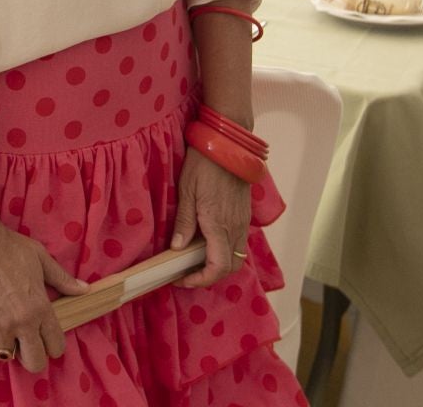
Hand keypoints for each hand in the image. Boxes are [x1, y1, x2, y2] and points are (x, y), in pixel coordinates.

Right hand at [0, 216, 86, 373]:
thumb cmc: (9, 245)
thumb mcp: (41, 258)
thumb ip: (63, 279)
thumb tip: (85, 290)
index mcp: (41, 308)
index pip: (56, 347)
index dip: (53, 344)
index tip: (46, 336)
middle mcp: (22, 322)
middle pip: (35, 362)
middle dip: (33, 355)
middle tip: (27, 341)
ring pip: (7, 355)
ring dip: (7, 343)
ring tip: (5, 325)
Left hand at [170, 150, 253, 288]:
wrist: (229, 143)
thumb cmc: (204, 164)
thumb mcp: (187, 190)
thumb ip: (184, 222)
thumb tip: (176, 248)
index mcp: (219, 225)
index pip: (217, 267)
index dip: (200, 280)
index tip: (181, 278)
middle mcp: (236, 227)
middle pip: (231, 267)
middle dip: (210, 276)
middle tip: (186, 272)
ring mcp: (243, 221)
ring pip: (237, 256)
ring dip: (219, 264)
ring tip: (194, 258)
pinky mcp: (245, 214)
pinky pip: (239, 242)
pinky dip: (225, 250)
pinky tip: (207, 241)